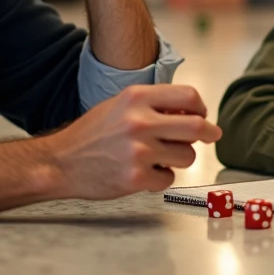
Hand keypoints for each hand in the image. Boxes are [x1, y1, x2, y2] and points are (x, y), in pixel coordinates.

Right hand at [47, 84, 221, 199]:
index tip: (202, 115)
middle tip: (212, 135)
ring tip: (159, 157)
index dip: (201, 107)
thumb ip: (154, 105)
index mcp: (136, 97)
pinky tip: (144, 172)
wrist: (61, 162)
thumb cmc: (93, 133)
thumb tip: (193, 114)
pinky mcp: (136, 177)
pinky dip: (161, 178)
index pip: (189, 96)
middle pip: (197, 127)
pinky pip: (168, 178)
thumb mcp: (121, 105)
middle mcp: (139, 121)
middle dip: (209, 133)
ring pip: (187, 156)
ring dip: (180, 158)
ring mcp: (139, 151)